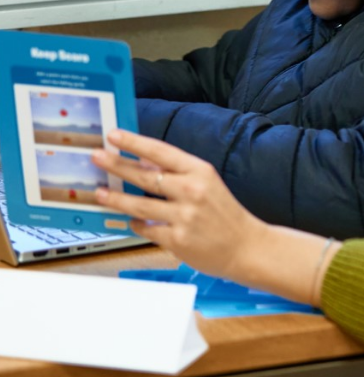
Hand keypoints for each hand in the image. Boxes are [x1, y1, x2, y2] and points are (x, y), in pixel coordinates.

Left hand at [92, 130, 264, 282]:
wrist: (246, 246)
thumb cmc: (225, 214)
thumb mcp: (207, 184)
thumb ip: (177, 174)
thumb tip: (143, 164)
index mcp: (200, 171)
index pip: (161, 151)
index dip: (135, 142)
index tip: (115, 135)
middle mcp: (192, 191)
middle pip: (145, 176)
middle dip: (116, 165)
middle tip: (97, 157)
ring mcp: (184, 216)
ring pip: (140, 205)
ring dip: (116, 198)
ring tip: (100, 193)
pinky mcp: (177, 240)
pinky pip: (147, 229)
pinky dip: (136, 224)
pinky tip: (129, 221)